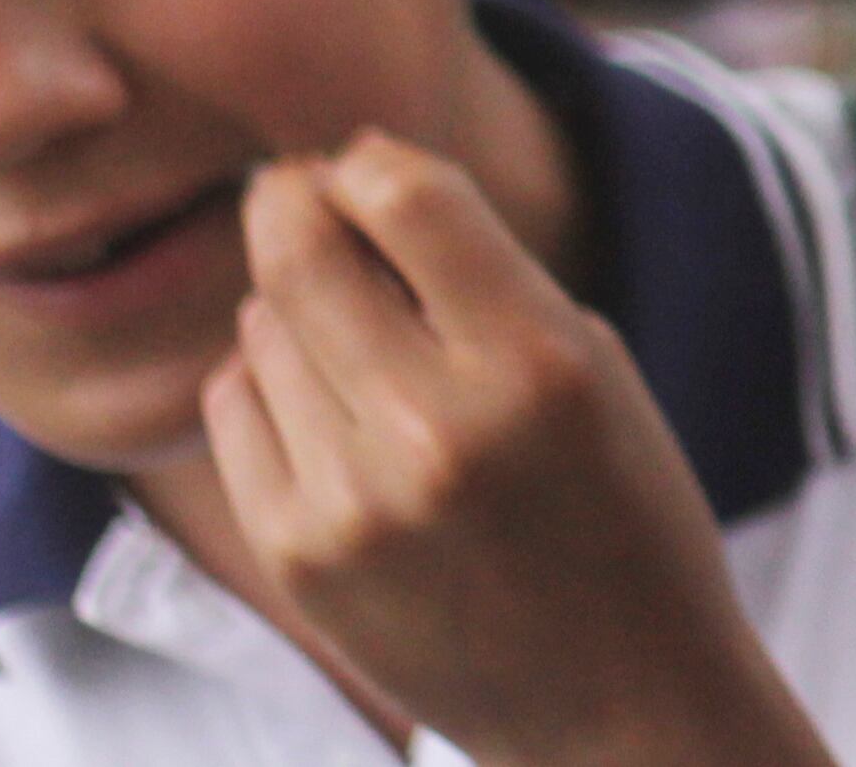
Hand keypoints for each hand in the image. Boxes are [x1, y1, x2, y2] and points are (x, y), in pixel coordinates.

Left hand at [202, 136, 834, 766]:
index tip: (361, 161)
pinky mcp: (297, 555)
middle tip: (297, 192)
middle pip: (305, 254)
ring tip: (355, 342)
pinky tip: (324, 404)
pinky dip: (266, 383)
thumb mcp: (591, 366)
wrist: (613, 696)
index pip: (407, 198)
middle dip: (291, 203)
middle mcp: (436, 427)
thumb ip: (478, 279)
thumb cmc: (619, 507)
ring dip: (292, 307)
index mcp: (538, 363)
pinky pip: (236, 410)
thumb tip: (344, 189)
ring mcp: (353, 500)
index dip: (367, 159)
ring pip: (263, 330)